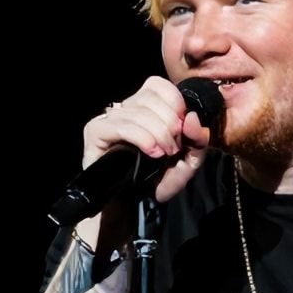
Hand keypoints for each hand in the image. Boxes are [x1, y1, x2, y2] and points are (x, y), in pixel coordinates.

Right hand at [81, 76, 213, 203]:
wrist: (128, 207)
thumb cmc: (154, 183)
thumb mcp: (186, 163)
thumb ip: (197, 141)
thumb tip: (192, 118)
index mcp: (144, 108)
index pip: (158, 85)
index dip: (175, 102)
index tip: (182, 129)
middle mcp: (124, 108)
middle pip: (151, 97)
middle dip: (169, 123)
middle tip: (174, 149)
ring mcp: (107, 118)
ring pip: (138, 112)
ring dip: (158, 134)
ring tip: (163, 155)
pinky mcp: (95, 131)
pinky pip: (121, 125)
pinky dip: (141, 137)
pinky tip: (151, 153)